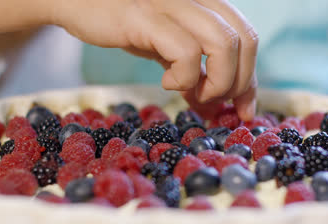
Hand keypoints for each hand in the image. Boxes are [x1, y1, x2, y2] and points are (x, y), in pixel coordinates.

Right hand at [54, 0, 257, 119]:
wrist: (77, 1)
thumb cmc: (125, 24)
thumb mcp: (168, 46)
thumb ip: (193, 69)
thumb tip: (214, 105)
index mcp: (206, 2)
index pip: (248, 38)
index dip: (251, 78)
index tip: (244, 109)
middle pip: (245, 41)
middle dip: (237, 83)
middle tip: (212, 103)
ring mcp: (173, 4)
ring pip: (223, 45)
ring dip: (215, 83)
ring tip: (191, 93)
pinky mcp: (147, 16)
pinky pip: (185, 52)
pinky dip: (183, 78)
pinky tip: (165, 81)